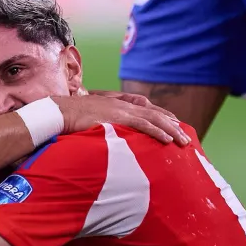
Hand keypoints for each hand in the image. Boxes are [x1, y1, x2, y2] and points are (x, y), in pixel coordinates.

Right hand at [55, 92, 190, 144]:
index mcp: (117, 104)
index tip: (175, 126)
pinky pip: (142, 126)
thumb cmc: (70, 117)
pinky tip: (167, 139)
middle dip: (172, 126)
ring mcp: (121, 110)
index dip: (162, 117)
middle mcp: (123, 105)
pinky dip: (157, 132)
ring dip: (171, 130)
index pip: (146, 109)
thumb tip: (107, 134)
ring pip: (153, 119)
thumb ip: (103, 124)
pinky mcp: (117, 118)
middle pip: (154, 114)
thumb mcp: (91, 119)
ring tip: (183, 141)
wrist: (59, 112)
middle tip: (186, 138)